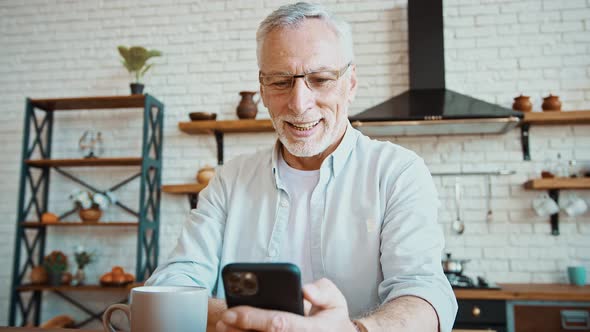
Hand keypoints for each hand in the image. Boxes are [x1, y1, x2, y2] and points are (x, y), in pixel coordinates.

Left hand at [216, 278, 356, 331]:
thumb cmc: (333, 320)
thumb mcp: (336, 302)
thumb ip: (323, 292)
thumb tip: (306, 290)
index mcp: (312, 330)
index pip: (280, 324)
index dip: (255, 319)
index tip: (234, 311)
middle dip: (242, 327)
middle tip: (224, 318)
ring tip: (224, 326)